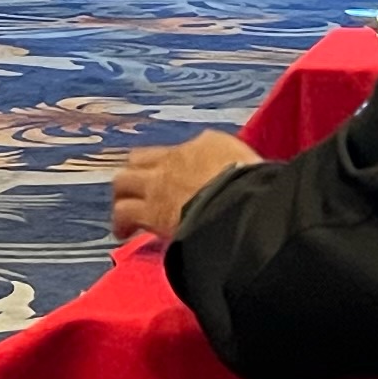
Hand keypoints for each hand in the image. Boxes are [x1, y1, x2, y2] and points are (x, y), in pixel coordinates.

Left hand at [110, 131, 256, 243]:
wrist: (239, 202)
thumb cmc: (255, 184)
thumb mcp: (251, 165)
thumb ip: (237, 166)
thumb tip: (243, 170)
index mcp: (205, 145)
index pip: (178, 149)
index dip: (167, 162)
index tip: (169, 174)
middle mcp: (175, 160)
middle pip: (139, 159)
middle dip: (135, 173)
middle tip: (135, 189)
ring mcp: (158, 185)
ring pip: (122, 183)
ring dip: (122, 196)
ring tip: (124, 212)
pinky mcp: (150, 213)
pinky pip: (125, 215)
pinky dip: (122, 223)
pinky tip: (124, 233)